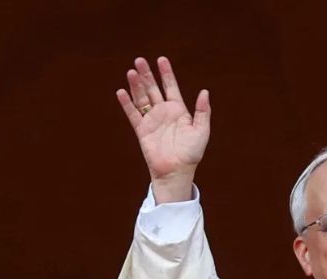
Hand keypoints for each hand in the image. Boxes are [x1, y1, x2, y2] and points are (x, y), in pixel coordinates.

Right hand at [115, 56, 211, 203]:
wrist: (177, 171)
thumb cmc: (191, 153)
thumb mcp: (202, 130)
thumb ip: (203, 111)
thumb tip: (205, 92)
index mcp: (178, 110)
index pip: (171, 87)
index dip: (166, 73)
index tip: (161, 59)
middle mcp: (163, 112)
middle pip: (153, 88)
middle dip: (147, 74)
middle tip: (140, 60)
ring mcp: (152, 120)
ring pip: (141, 98)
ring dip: (136, 85)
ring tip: (131, 71)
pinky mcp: (142, 130)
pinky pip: (133, 114)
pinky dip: (126, 103)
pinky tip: (121, 92)